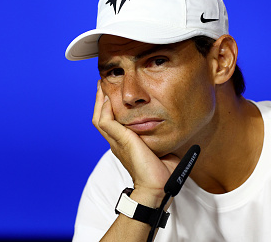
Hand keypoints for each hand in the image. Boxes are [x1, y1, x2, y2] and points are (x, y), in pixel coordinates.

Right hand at [93, 81, 179, 205]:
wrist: (158, 187)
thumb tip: (172, 127)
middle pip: (100, 117)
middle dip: (100, 100)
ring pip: (99, 118)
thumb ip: (160, 137)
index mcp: (124, 144)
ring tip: (101, 86)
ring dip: (99, 101)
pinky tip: (107, 99)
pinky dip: (104, 109)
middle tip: (102, 85)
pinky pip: (105, 121)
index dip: (109, 108)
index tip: (112, 94)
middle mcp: (117, 142)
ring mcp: (116, 142)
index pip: (111, 122)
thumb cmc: (162, 173)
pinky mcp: (120, 141)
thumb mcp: (160, 148)